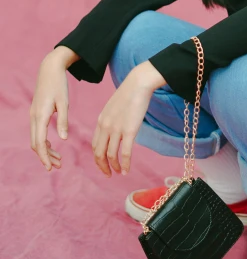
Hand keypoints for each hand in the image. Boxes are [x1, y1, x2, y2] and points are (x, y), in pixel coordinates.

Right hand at [30, 54, 69, 170]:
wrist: (49, 69)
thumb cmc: (59, 84)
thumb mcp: (64, 102)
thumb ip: (63, 121)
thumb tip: (63, 139)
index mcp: (40, 116)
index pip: (39, 143)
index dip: (44, 157)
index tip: (50, 168)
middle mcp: (34, 117)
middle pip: (36, 144)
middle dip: (46, 157)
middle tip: (58, 166)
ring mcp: (33, 115)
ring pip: (35, 139)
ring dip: (45, 150)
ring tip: (58, 159)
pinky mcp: (36, 113)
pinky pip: (37, 132)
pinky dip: (44, 142)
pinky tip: (53, 145)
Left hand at [91, 62, 164, 177]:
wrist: (138, 84)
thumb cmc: (129, 93)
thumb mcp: (113, 107)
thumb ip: (111, 119)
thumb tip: (114, 129)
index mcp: (101, 121)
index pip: (95, 145)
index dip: (98, 158)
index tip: (103, 164)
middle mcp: (105, 127)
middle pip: (99, 153)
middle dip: (102, 166)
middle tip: (108, 174)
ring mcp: (116, 129)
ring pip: (111, 155)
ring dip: (114, 167)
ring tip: (119, 173)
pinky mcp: (129, 131)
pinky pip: (125, 153)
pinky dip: (125, 164)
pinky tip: (127, 170)